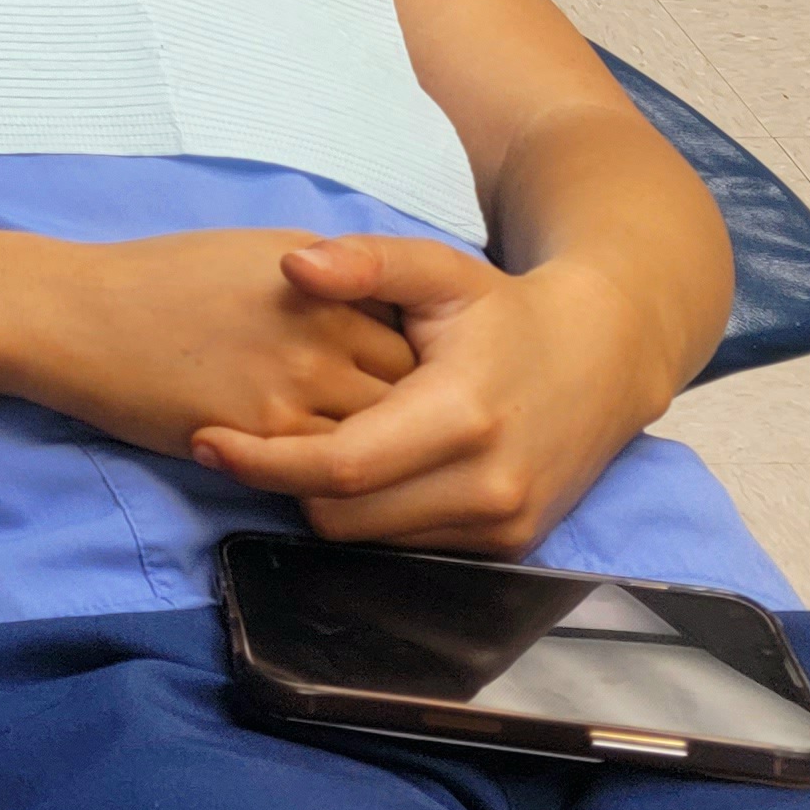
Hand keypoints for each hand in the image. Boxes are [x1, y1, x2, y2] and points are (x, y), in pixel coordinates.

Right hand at [0, 229, 418, 459]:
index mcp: (323, 279)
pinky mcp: (263, 435)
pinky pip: (332, 474)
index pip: (414, 335)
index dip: (420, 371)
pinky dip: (340, 484)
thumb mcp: (256, 252)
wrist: (76, 314)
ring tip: (380, 475)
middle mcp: (322, 327)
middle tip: (410, 443)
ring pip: (383, 441)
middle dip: (417, 420)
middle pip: (413, 391)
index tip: (412, 391)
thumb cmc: (156, 279)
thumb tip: (382, 316)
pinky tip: (329, 485)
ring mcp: (296, 384)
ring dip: (385, 461)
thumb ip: (327, 282)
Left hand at [190, 237, 677, 556]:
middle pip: (345, 518)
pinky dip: (373, 515)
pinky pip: (410, 547)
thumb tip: (291, 264)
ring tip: (299, 446)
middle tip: (244, 439)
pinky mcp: (510, 546)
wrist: (603, 359)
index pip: (339, 468)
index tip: (206, 442)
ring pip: (372, 541)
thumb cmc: (503, 310)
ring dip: (327, 502)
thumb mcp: (437, 269)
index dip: (263, 462)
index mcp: (461, 416)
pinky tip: (356, 467)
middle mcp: (488, 485)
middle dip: (285, 482)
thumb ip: (364, 262)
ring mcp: (504, 526)